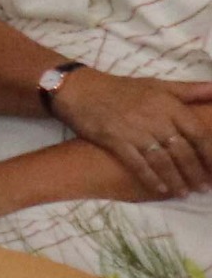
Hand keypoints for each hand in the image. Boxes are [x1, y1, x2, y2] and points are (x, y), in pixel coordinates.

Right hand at [49, 71, 211, 197]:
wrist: (79, 90)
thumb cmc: (121, 88)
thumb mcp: (157, 84)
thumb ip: (189, 90)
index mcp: (168, 104)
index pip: (198, 132)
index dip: (210, 153)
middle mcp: (154, 118)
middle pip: (182, 151)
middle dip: (195, 171)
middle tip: (203, 187)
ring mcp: (134, 131)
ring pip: (162, 160)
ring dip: (176, 179)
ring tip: (185, 192)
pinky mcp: (115, 141)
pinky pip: (137, 164)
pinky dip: (151, 178)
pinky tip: (161, 189)